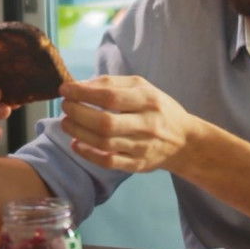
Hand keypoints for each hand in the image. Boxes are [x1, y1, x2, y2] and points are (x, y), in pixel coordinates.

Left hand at [60, 75, 198, 172]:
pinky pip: (108, 161)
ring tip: (66, 122)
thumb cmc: (160, 108)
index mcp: (149, 100)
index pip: (111, 96)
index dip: (83, 93)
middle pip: (105, 122)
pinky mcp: (137, 164)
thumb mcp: (144, 87)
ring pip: (104, 143)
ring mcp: (142, 147)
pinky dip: (88, 153)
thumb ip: (113, 84)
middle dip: (78, 113)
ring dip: (78, 131)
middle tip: (65, 106)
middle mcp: (147, 124)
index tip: (65, 89)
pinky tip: (76, 143)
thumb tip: (80, 85)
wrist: (184, 140)